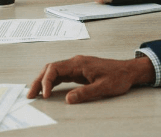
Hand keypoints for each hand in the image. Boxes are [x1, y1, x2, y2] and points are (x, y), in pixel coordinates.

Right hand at [29, 55, 155, 103]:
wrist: (129, 71)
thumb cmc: (118, 77)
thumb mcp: (103, 87)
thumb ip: (85, 93)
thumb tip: (68, 99)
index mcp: (79, 63)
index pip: (55, 68)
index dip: (46, 81)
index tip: (45, 95)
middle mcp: (76, 62)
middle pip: (51, 68)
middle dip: (39, 80)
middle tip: (31, 94)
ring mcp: (77, 66)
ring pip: (54, 71)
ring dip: (44, 81)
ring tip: (35, 93)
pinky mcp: (79, 71)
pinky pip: (61, 74)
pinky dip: (52, 81)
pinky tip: (48, 90)